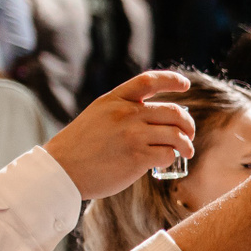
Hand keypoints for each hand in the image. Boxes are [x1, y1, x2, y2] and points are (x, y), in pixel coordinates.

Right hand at [44, 70, 197, 198]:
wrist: (61, 170)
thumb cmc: (80, 147)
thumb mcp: (98, 115)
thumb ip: (123, 111)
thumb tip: (155, 118)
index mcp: (114, 100)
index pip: (149, 81)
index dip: (171, 80)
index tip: (185, 85)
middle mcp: (125, 113)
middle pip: (174, 112)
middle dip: (188, 123)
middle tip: (189, 133)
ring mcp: (132, 135)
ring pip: (176, 134)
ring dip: (187, 144)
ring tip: (187, 151)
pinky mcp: (137, 157)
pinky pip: (169, 154)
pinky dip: (172, 158)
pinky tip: (166, 161)